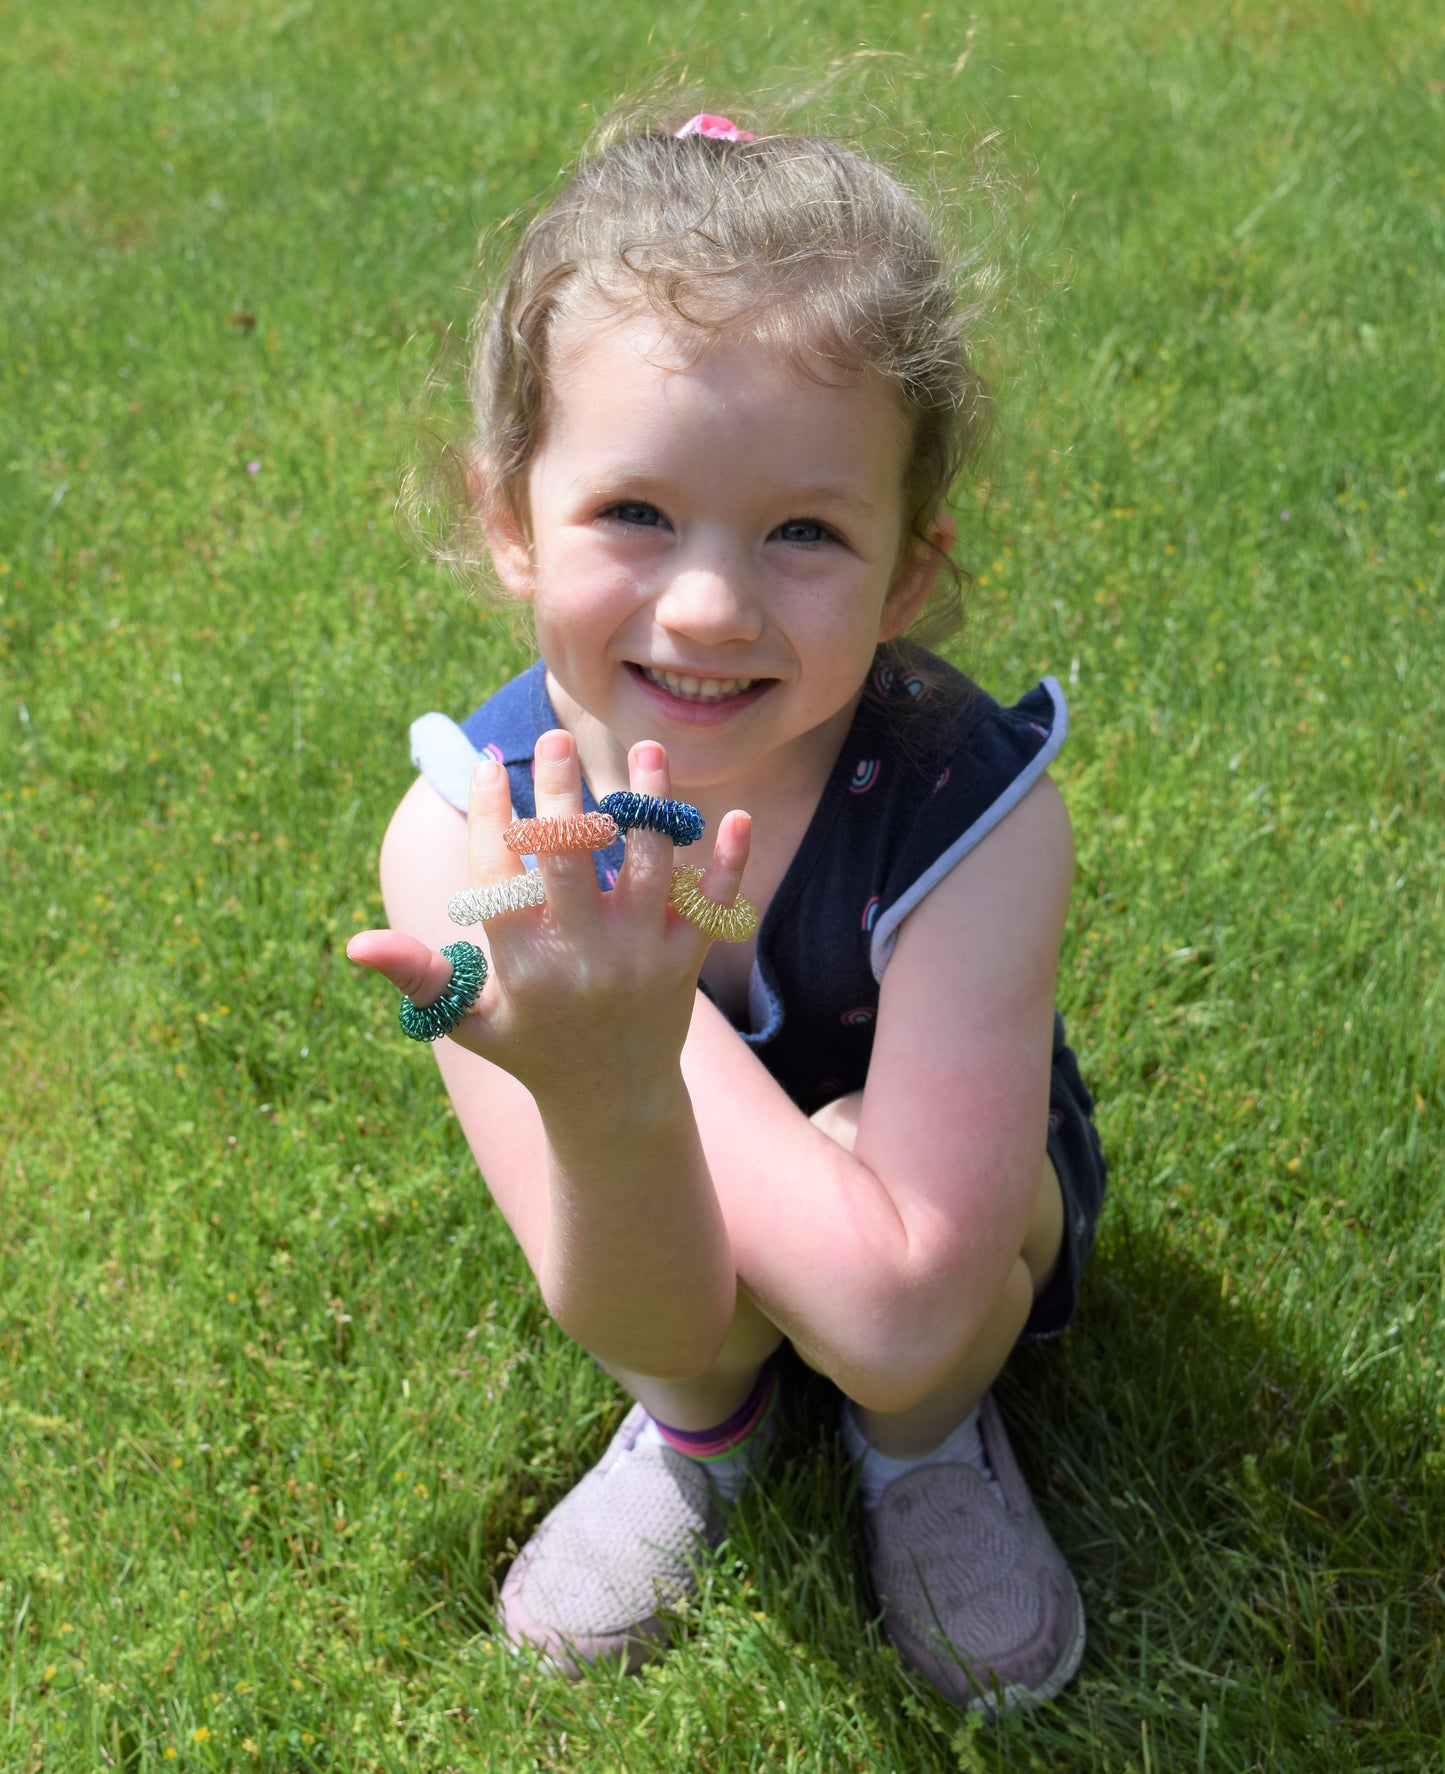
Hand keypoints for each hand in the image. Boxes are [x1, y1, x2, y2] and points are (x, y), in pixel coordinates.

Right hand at [347, 731, 750, 1114]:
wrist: (612, 1103)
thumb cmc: (530, 1048)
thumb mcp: (469, 1019)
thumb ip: (418, 976)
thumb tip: (354, 944)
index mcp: (524, 964)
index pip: (501, 875)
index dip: (492, 816)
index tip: (490, 767)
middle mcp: (583, 956)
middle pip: (574, 860)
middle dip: (563, 795)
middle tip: (556, 739)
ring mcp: (641, 958)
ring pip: (650, 868)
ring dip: (652, 806)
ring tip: (646, 751)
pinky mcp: (686, 963)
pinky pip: (712, 907)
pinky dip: (729, 864)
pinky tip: (737, 817)